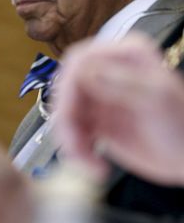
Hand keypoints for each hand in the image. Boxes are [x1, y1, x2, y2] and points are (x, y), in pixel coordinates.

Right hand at [55, 34, 183, 185]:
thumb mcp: (156, 99)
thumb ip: (120, 83)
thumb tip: (82, 73)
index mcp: (124, 57)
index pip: (79, 62)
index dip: (67, 87)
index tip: (69, 114)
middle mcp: (107, 73)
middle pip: (65, 90)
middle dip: (67, 121)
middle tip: (76, 147)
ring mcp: (99, 98)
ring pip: (65, 114)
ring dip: (70, 140)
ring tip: (91, 164)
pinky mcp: (95, 122)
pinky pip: (71, 133)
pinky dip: (76, 151)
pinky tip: (94, 165)